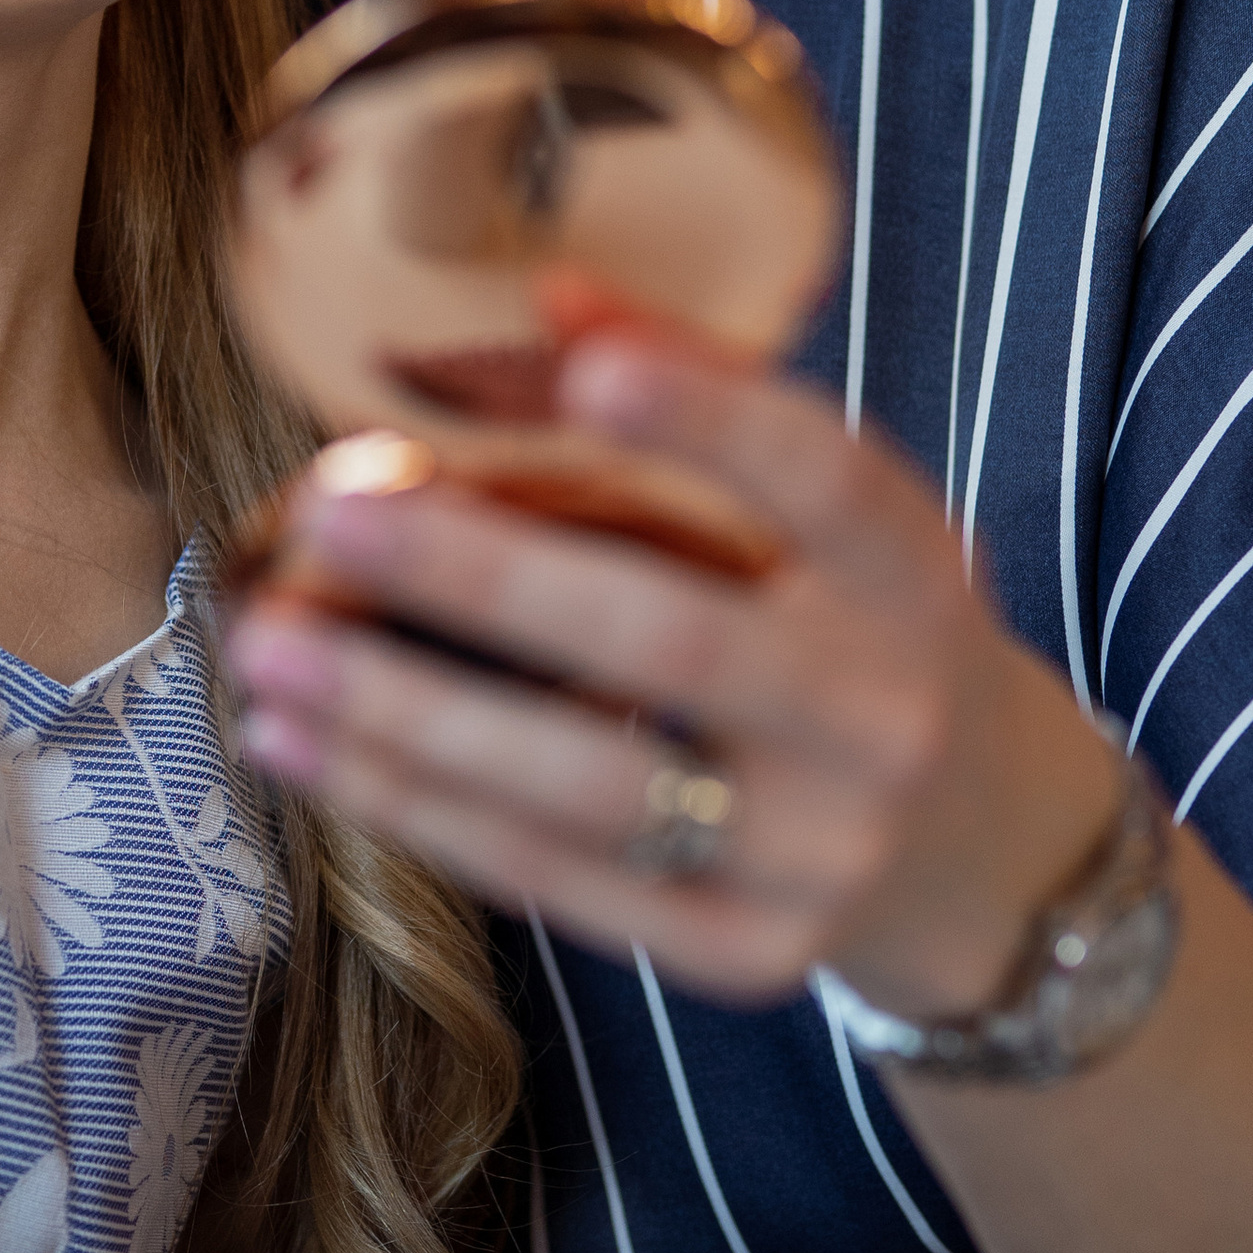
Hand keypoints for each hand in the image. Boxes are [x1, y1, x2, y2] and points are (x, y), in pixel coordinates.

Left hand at [230, 337, 1123, 1019]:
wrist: (985, 848)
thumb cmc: (860, 627)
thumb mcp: (837, 514)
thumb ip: (707, 394)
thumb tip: (550, 299)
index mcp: (909, 574)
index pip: (821, 479)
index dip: (708, 422)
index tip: (581, 370)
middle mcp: (878, 717)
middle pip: (672, 641)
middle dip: (483, 577)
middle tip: (329, 510)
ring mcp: (816, 854)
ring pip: (590, 784)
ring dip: (406, 715)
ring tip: (266, 650)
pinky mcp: (742, 953)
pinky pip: (558, 882)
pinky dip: (417, 811)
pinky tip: (302, 748)